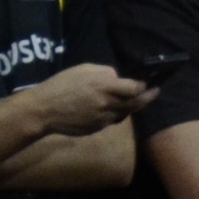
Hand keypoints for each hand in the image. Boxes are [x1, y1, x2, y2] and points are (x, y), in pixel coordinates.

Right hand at [22, 60, 154, 137]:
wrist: (43, 111)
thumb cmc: (62, 85)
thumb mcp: (84, 70)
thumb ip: (106, 73)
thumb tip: (119, 78)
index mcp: (105, 87)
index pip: (135, 88)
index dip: (143, 86)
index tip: (148, 83)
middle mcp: (107, 104)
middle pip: (135, 103)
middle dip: (148, 98)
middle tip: (155, 92)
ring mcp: (102, 119)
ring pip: (124, 113)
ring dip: (131, 106)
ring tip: (136, 99)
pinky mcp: (96, 128)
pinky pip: (111, 120)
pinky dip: (115, 114)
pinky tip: (112, 108)